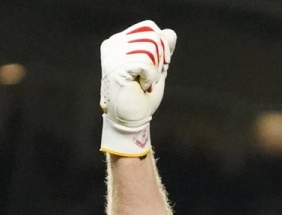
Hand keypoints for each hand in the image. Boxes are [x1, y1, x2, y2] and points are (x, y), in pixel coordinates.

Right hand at [99, 20, 176, 156]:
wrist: (132, 119)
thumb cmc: (143, 96)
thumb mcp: (157, 68)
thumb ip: (162, 50)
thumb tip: (170, 33)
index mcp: (119, 41)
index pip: (149, 28)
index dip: (162, 45)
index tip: (159, 66)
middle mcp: (112, 44)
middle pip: (153, 36)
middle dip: (160, 59)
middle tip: (150, 78)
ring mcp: (112, 55)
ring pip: (151, 47)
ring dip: (154, 70)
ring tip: (144, 83)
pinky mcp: (115, 68)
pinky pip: (147, 63)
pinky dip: (150, 78)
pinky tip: (141, 87)